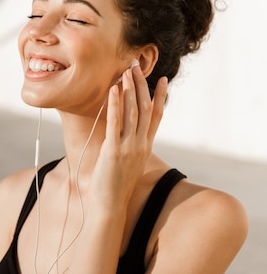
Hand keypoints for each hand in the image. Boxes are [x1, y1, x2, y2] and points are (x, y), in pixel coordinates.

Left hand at [89, 64, 167, 209]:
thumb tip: (123, 137)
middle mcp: (140, 145)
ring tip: (126, 71)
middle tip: (137, 66)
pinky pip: (116, 123)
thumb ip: (128, 148)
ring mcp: (129, 147)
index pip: (156, 117)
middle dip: (141, 86)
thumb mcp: (127, 164)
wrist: (110, 206)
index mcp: (145, 147)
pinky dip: (116, 105)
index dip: (160, 98)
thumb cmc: (114, 187)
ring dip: (130, 89)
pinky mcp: (114, 151)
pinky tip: (114, 90)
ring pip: (133, 112)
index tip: (162, 80)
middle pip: (145, 109)